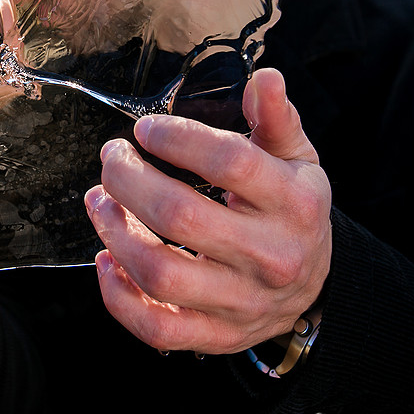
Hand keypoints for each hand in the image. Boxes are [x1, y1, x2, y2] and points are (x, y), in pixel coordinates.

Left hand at [86, 68, 331, 353]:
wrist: (314, 286)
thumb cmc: (291, 210)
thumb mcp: (296, 159)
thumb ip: (276, 119)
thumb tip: (266, 77)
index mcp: (295, 203)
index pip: (229, 161)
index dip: (176, 138)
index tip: (146, 129)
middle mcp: (272, 256)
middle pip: (179, 216)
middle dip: (128, 180)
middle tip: (112, 158)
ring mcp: (242, 302)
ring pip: (159, 272)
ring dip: (113, 231)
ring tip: (99, 201)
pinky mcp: (216, 336)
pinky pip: (155, 326)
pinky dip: (117, 296)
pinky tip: (105, 259)